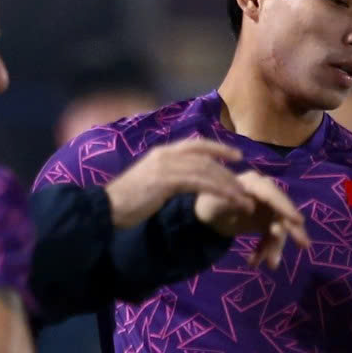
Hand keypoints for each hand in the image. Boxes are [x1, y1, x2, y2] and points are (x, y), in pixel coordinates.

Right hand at [103, 140, 255, 228]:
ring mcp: (166, 166)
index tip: (237, 157)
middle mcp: (166, 154)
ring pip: (207, 171)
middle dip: (228, 172)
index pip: (196, 144)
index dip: (219, 149)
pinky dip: (218, 191)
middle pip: (206, 159)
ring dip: (228, 185)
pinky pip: (201, 183)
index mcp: (162, 152)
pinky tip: (230, 199)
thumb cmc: (125, 200)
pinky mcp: (167, 181)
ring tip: (243, 198)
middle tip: (245, 186)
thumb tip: (184, 183)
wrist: (106, 208)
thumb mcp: (149, 182)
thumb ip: (167, 177)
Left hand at [192, 169, 309, 267]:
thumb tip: (252, 206)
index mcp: (254, 183)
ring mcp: (268, 208)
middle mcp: (266, 193)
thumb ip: (233, 203)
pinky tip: (254, 262)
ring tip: (270, 264)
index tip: (299, 221)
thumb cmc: (209, 204)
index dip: (286, 209)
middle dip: (291, 230)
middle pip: (282, 212)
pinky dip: (264, 250)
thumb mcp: (216, 203)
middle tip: (304, 245)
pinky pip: (270, 237)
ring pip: (278, 228)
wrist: (205, 214)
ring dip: (273, 247)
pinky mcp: (267, 221)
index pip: (273, 196)